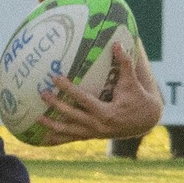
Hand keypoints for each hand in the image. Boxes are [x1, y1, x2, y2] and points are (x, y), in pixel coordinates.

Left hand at [37, 41, 162, 142]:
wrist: (146, 121)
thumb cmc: (138, 99)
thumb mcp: (132, 82)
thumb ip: (124, 63)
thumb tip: (117, 43)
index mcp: (106, 112)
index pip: (83, 99)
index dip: (68, 88)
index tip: (55, 78)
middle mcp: (98, 125)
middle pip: (72, 115)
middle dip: (56, 105)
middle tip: (42, 93)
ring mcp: (94, 133)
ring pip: (69, 131)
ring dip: (52, 125)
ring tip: (37, 117)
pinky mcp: (92, 136)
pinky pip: (72, 138)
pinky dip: (59, 139)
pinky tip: (44, 138)